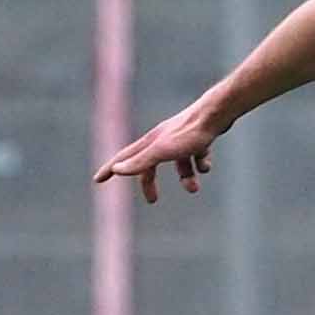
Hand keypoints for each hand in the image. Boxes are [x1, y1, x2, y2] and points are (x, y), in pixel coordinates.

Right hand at [95, 102, 226, 203]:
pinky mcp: (199, 137)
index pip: (125, 158)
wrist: (216, 113)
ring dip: (185, 178)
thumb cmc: (189, 133)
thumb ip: (140, 162)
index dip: (110, 169)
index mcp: (151, 142)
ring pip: (179, 163)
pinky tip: (205, 165)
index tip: (97, 180)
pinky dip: (201, 164)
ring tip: (193, 188)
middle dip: (149, 182)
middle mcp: (163, 139)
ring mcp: (181, 137)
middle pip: (150, 164)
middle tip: (152, 200)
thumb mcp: (162, 152)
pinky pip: (197, 156)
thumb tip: (117, 169)